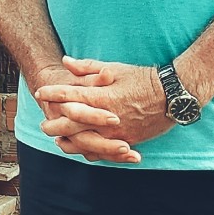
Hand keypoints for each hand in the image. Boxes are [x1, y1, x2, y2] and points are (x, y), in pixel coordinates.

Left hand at [36, 58, 174, 164]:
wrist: (172, 96)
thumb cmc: (143, 78)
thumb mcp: (115, 68)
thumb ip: (88, 68)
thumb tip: (66, 62)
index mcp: (103, 96)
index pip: (70, 96)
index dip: (53, 94)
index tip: (41, 92)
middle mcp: (106, 117)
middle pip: (71, 124)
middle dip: (54, 124)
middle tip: (43, 124)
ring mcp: (117, 132)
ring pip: (85, 142)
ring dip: (68, 142)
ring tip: (57, 140)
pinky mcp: (127, 141)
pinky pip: (103, 152)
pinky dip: (89, 152)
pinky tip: (81, 151)